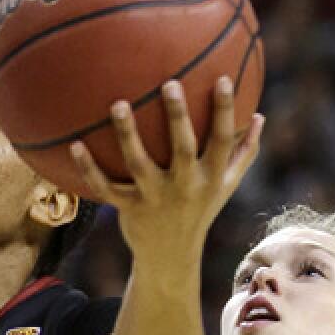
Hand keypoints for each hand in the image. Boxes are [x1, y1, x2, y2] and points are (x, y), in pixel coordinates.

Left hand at [70, 76, 263, 273]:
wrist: (170, 255)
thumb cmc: (200, 209)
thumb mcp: (226, 185)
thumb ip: (243, 152)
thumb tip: (260, 116)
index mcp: (211, 177)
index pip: (222, 141)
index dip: (225, 111)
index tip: (223, 79)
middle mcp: (185, 187)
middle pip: (182, 148)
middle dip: (178, 116)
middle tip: (169, 83)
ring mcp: (155, 198)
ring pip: (139, 163)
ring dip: (128, 134)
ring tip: (119, 103)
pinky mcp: (128, 208)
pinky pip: (105, 187)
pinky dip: (88, 168)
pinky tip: (74, 144)